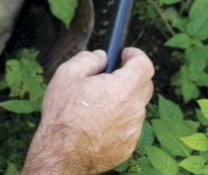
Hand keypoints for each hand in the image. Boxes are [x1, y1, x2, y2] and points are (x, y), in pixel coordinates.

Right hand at [22, 48, 153, 174]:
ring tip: (96, 105)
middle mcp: (135, 109)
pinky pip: (128, 127)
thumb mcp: (67, 75)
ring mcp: (133, 130)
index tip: (125, 54)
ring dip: (122, 101)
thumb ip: (88, 59)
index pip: (144, 65)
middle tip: (110, 77)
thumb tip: (102, 56)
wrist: (62, 153)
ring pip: (135, 108)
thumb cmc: (63, 113)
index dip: (136, 55)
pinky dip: (118, 121)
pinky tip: (96, 124)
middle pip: (144, 86)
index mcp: (124, 88)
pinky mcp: (128, 146)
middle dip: (131, 76)